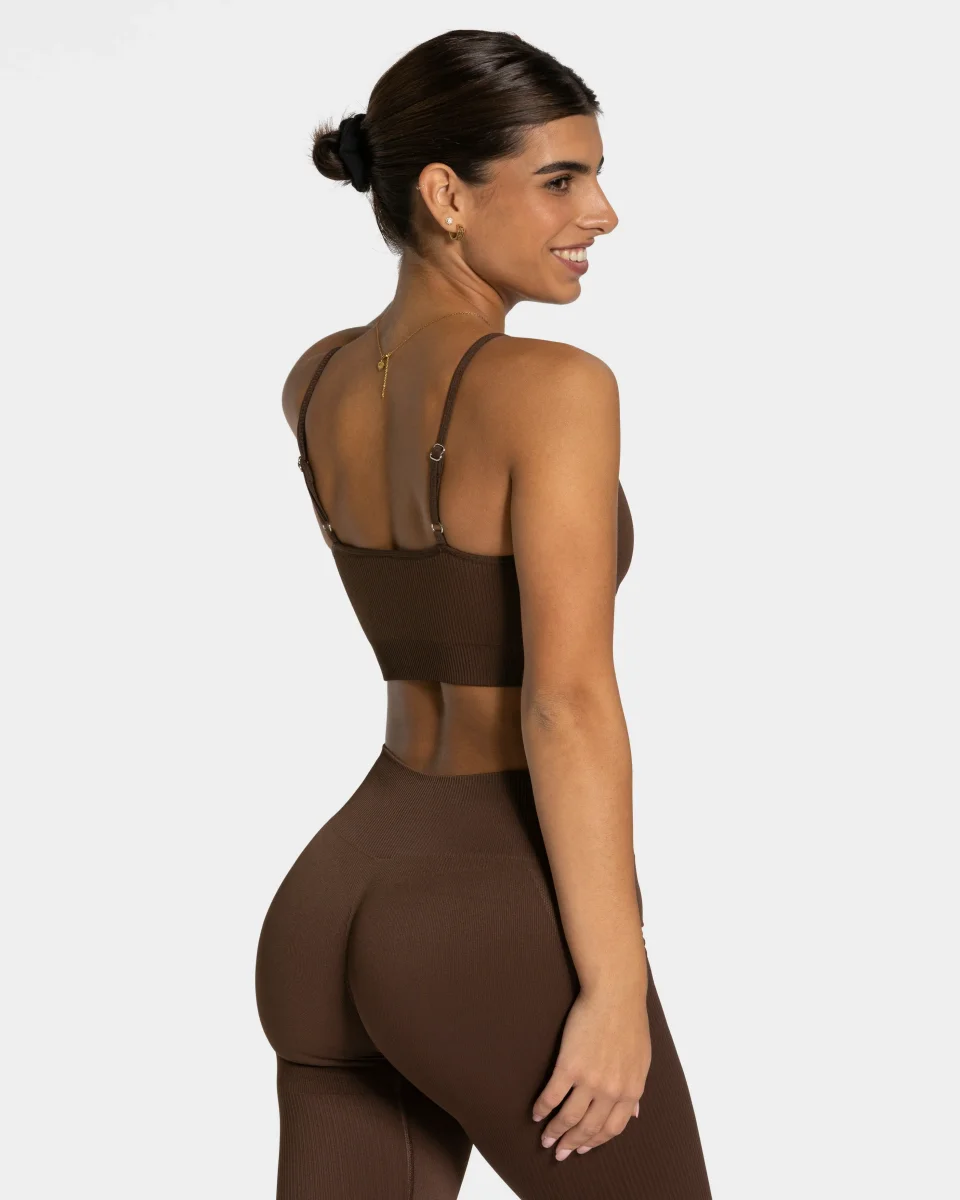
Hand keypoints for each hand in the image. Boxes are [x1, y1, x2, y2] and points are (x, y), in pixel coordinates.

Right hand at [531, 980, 650, 1159]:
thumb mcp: (642, 1060)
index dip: (595, 1141)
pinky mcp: (568, 1066)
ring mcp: (589, 1080)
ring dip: (555, 1132)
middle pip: (589, 1128)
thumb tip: (633, 1113)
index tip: (583, 1148)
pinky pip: (552, 1096)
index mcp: (631, 1090)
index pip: (612, 1129)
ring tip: (545, 1138)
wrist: (615, 994)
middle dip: (573, 1144)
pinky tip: (536, 1114)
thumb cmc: (630, 1022)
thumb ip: (635, 1089)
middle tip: (560, 1152)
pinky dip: (542, 1109)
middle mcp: (611, 1091)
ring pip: (569, 1117)